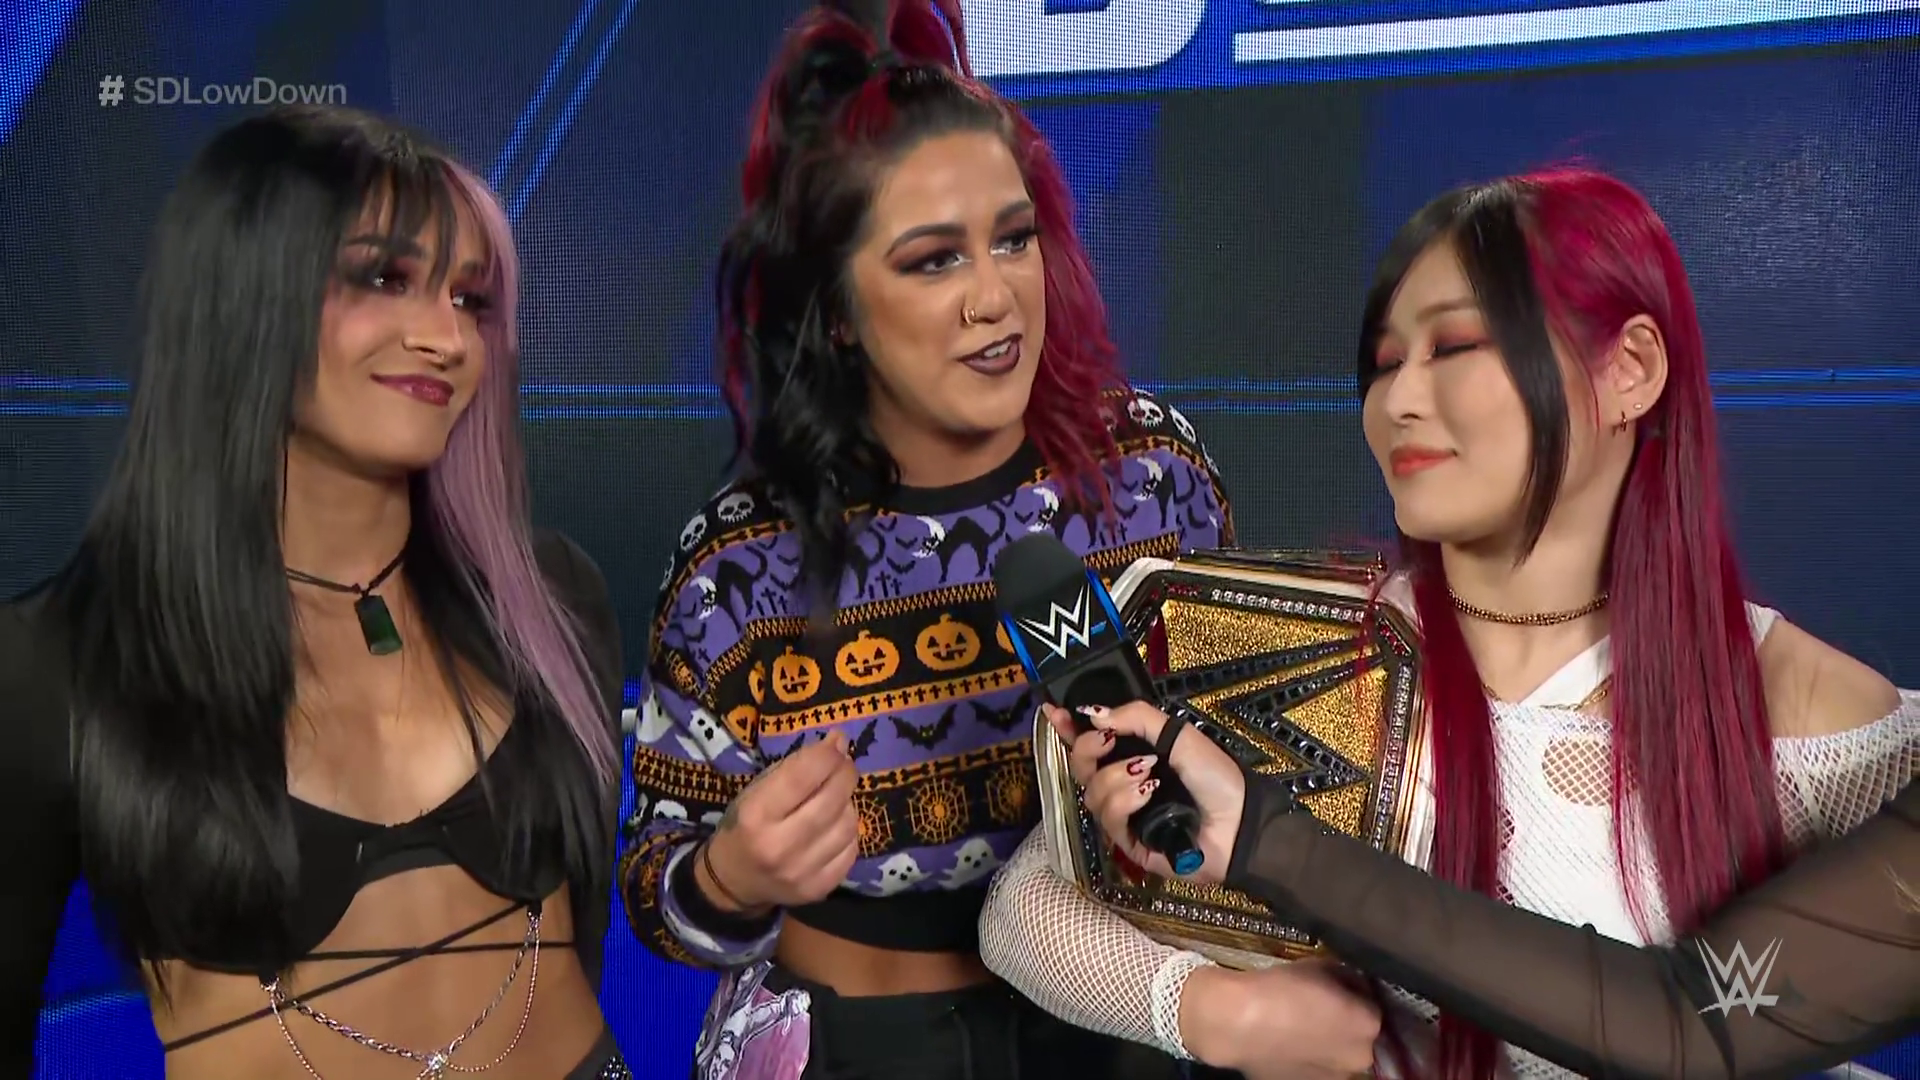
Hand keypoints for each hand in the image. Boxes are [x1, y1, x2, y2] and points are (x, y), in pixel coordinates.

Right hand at [701, 730, 859, 911]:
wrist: (733, 882)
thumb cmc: (744, 825)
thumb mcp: (756, 790)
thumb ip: (796, 766)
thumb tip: (839, 743)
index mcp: (755, 814)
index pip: (803, 774)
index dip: (828, 754)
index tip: (837, 743)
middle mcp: (779, 846)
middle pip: (832, 799)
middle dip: (845, 774)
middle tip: (844, 766)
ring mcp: (801, 872)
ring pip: (848, 824)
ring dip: (847, 804)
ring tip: (835, 799)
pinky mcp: (819, 889)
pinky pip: (851, 850)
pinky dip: (848, 832)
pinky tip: (835, 826)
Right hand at [1044, 701, 1245, 884]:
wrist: (1238, 821)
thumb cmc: (1214, 776)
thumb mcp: (1179, 734)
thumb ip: (1136, 718)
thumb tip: (1093, 714)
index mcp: (1133, 755)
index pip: (1091, 741)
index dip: (1068, 727)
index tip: (1052, 710)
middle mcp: (1123, 783)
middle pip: (1080, 766)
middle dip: (1087, 749)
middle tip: (1108, 740)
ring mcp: (1125, 813)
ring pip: (1092, 793)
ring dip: (1117, 778)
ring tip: (1149, 775)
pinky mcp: (1128, 841)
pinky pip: (1109, 818)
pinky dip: (1126, 800)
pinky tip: (1148, 793)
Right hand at [1181, 960, 1381, 1078]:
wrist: (1239, 1022)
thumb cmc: (1281, 988)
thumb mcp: (1318, 967)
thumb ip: (1344, 977)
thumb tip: (1350, 982)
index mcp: (1368, 1024)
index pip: (1371, 1004)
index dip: (1353, 994)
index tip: (1335, 986)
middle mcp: (1360, 1057)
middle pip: (1358, 1035)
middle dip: (1344, 1022)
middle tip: (1318, 1007)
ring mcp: (1334, 1078)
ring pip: (1337, 1055)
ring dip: (1327, 1042)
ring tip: (1299, 1026)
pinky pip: (1315, 1068)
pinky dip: (1308, 1057)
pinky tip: (1287, 1041)